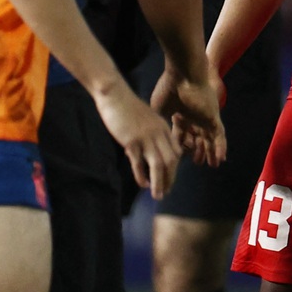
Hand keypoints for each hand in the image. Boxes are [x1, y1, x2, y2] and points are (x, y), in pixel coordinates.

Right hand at [99, 81, 180, 196]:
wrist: (115, 96)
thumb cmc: (129, 108)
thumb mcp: (148, 119)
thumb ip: (154, 133)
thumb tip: (154, 150)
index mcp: (164, 129)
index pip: (176, 153)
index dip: (174, 169)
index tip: (170, 180)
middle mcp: (158, 134)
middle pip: (171, 161)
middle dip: (170, 179)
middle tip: (166, 192)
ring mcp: (145, 138)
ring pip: (158, 165)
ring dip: (160, 182)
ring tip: (158, 195)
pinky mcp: (131, 141)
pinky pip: (139, 163)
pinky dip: (142, 175)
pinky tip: (143, 184)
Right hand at [151, 64, 226, 167]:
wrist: (182, 76)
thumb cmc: (168, 90)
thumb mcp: (160, 110)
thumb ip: (161, 124)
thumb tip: (158, 138)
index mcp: (181, 115)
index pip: (182, 135)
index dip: (181, 146)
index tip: (179, 157)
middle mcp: (194, 117)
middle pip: (198, 138)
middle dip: (198, 151)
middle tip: (197, 163)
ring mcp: (205, 118)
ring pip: (210, 138)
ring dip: (211, 152)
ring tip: (213, 165)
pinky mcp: (213, 117)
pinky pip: (219, 135)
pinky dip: (220, 146)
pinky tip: (221, 158)